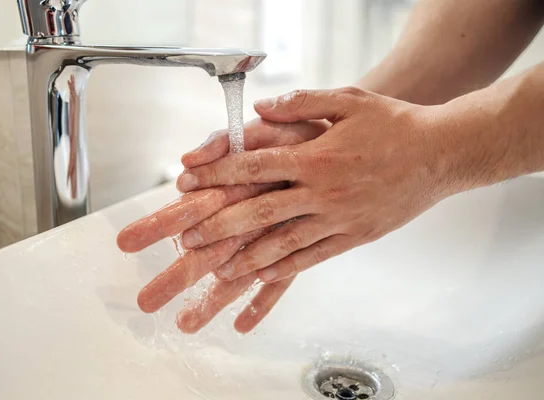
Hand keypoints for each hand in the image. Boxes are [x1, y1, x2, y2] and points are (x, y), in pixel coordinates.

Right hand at [116, 118, 328, 332]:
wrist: (338, 152)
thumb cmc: (295, 139)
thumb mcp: (259, 132)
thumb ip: (224, 143)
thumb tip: (187, 163)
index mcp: (226, 193)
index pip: (185, 212)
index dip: (156, 226)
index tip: (126, 242)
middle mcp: (239, 222)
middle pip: (201, 254)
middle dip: (172, 277)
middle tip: (144, 301)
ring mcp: (264, 241)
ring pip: (233, 277)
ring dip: (210, 300)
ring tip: (185, 324)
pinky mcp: (292, 252)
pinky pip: (277, 283)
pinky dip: (262, 303)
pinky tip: (243, 326)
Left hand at [175, 87, 447, 284]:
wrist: (440, 154)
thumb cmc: (394, 124)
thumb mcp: (348, 100)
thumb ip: (301, 103)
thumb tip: (260, 108)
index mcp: (316, 156)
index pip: (254, 165)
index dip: (216, 174)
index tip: (188, 182)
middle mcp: (323, 192)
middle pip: (261, 211)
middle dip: (220, 226)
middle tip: (189, 240)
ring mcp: (339, 218)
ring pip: (284, 243)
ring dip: (247, 257)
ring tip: (218, 270)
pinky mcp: (355, 236)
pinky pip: (314, 257)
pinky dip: (286, 267)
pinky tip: (263, 274)